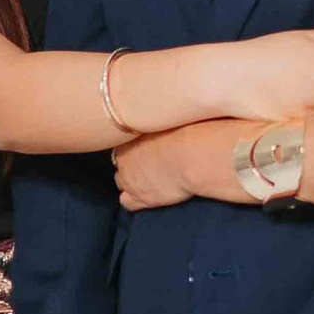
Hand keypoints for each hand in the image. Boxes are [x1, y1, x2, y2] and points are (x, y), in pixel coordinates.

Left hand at [116, 124, 239, 210]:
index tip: (147, 146)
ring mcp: (130, 179)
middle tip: (150, 162)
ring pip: (120, 181)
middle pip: (120, 161)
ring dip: (131, 181)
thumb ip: (161, 117)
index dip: (134, 145)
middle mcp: (124, 157)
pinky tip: (147, 196)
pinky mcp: (141, 198)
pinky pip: (127, 203)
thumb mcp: (170, 115)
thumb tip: (169, 110)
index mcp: (129, 135)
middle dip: (131, 163)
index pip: (122, 141)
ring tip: (148, 179)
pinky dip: (134, 200)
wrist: (194, 155)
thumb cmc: (189, 131)